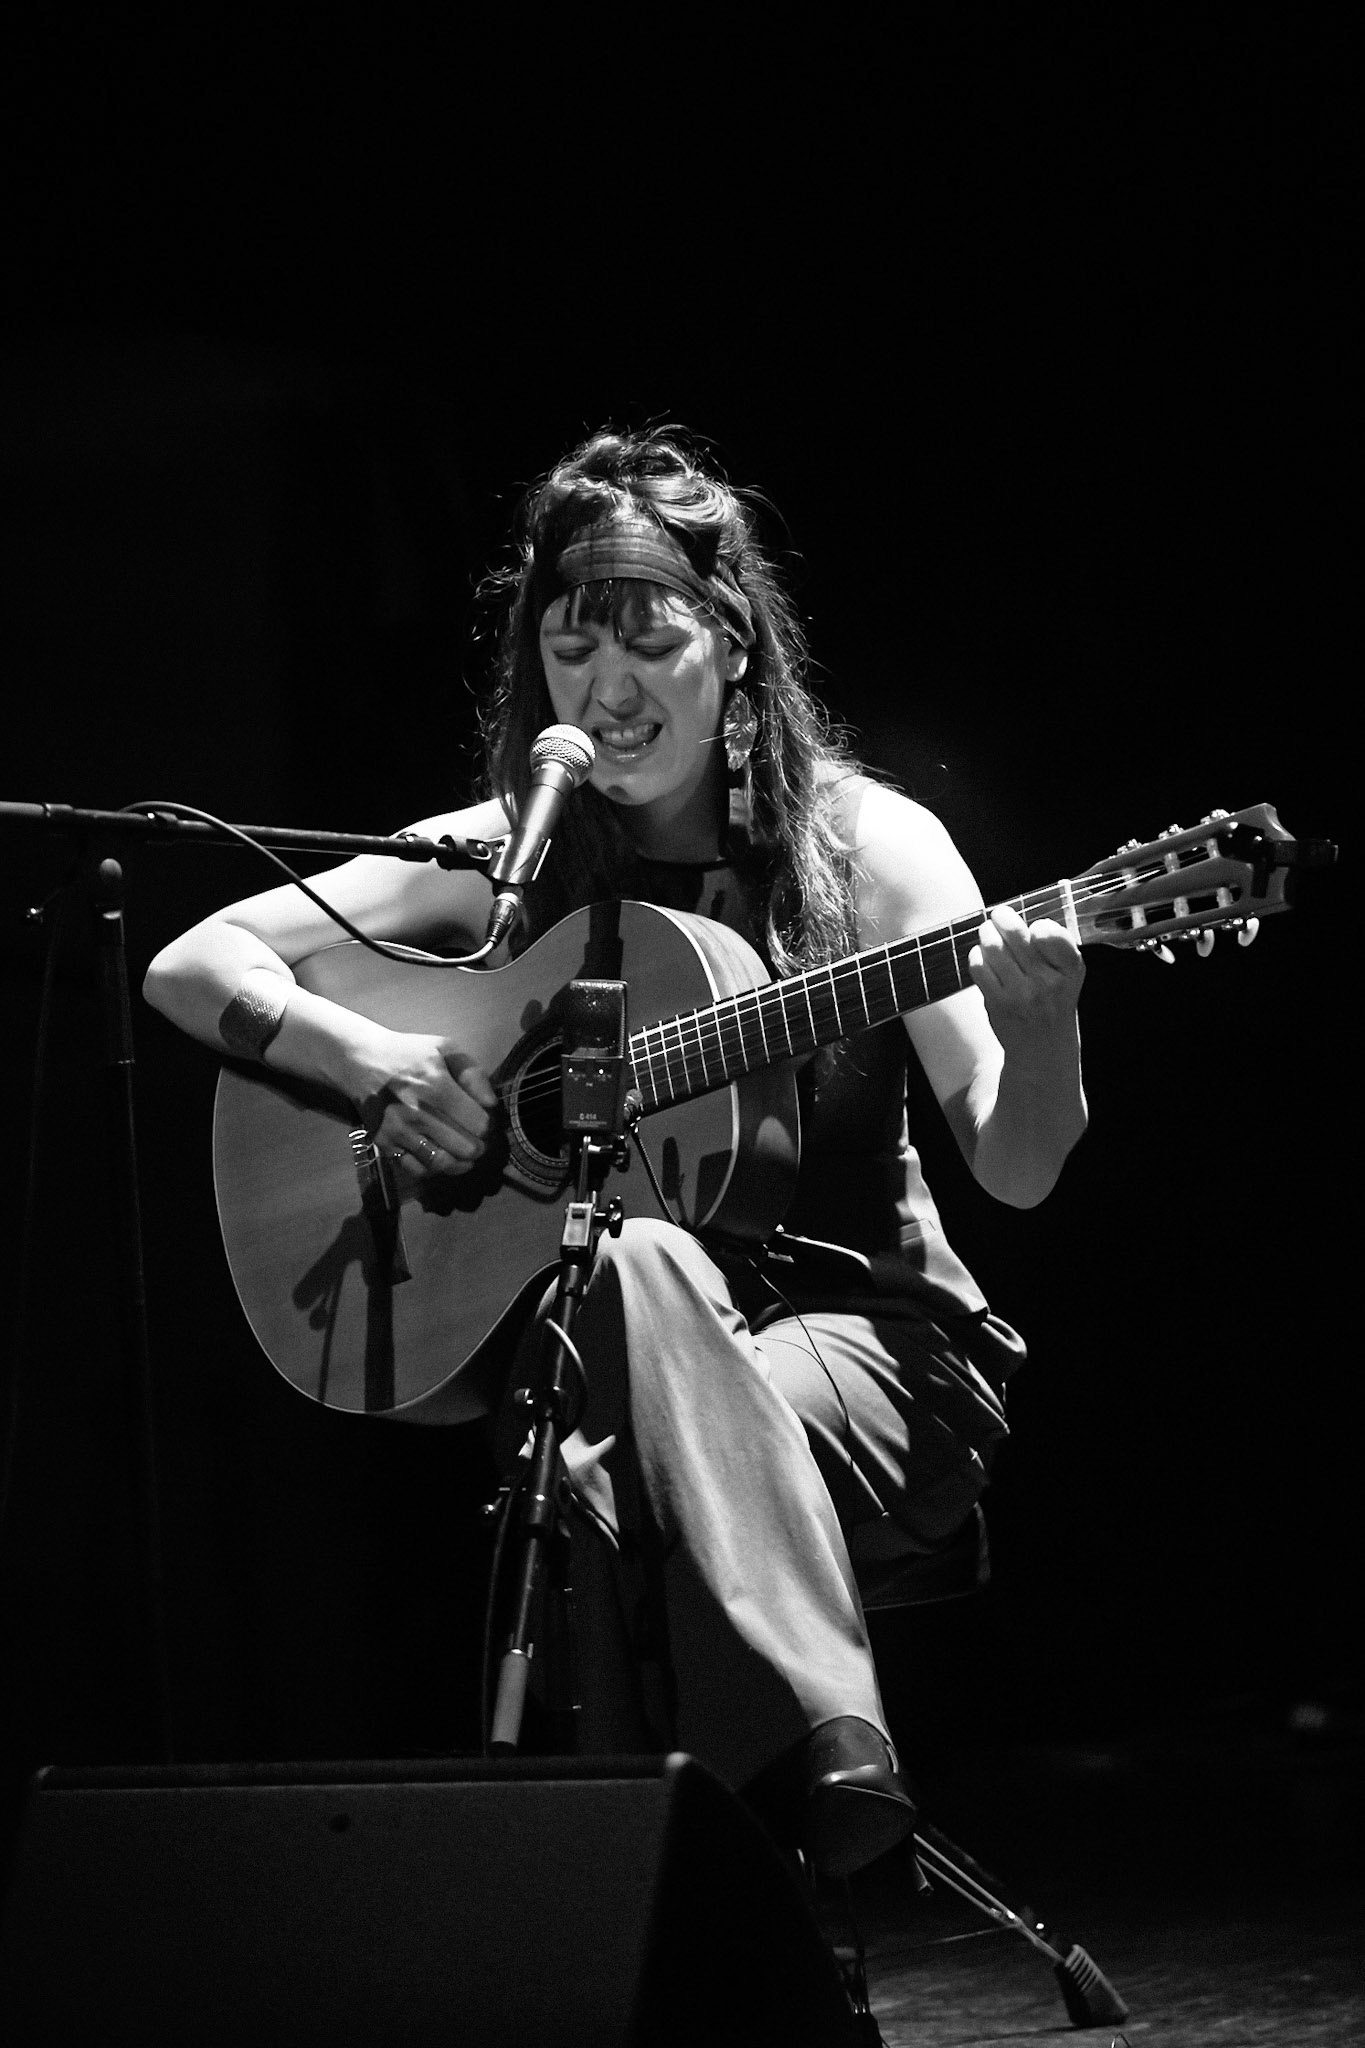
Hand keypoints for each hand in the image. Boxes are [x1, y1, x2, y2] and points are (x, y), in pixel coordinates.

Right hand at [356, 1031, 498, 1177]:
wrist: (360, 1061)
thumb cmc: (409, 1053)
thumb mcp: (445, 1048)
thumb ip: (474, 1075)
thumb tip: (491, 1105)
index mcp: (437, 1088)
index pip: (479, 1125)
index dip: (489, 1125)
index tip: (486, 1121)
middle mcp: (418, 1114)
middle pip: (466, 1149)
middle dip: (479, 1145)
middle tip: (478, 1139)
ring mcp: (400, 1132)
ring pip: (443, 1164)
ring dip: (461, 1162)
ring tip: (465, 1154)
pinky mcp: (384, 1144)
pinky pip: (417, 1170)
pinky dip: (434, 1169)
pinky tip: (441, 1157)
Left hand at [968, 904, 1084, 1042]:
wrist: (1043, 1049)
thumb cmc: (1054, 1002)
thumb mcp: (1070, 975)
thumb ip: (1056, 946)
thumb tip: (1025, 920)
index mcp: (1070, 971)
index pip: (1052, 935)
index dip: (1040, 926)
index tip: (1035, 928)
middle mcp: (1047, 982)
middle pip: (1016, 935)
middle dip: (1003, 918)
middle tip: (998, 914)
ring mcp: (1021, 994)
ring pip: (993, 947)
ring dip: (987, 933)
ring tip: (987, 931)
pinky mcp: (998, 1003)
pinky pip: (979, 967)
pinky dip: (977, 956)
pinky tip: (982, 956)